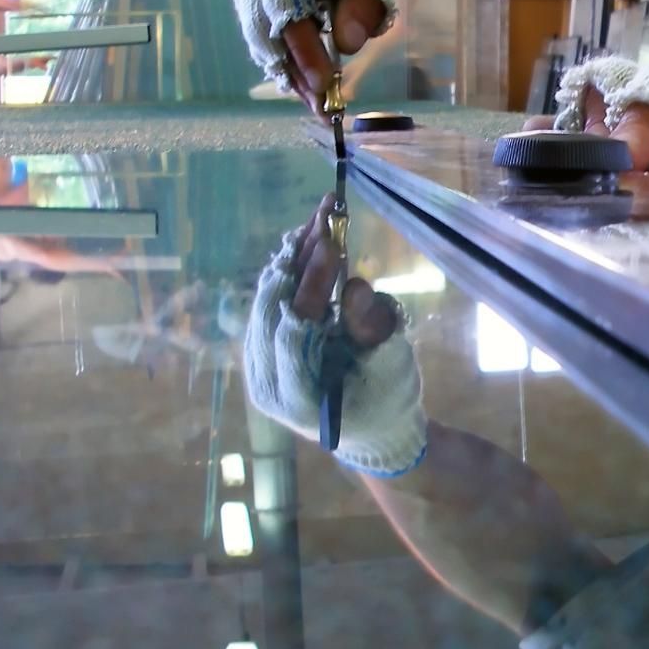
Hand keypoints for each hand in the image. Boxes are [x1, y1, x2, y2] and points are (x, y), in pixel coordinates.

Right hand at [227, 0, 410, 114]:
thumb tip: (347, 45)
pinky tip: (301, 82)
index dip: (302, 47)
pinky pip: (259, 25)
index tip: (327, 84)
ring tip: (315, 104)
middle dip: (291, 69)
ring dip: (285, 70)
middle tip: (322, 107)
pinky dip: (280, 55)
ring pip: (256, 30)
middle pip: (262, 21)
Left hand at [244, 194, 426, 475]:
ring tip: (315, 220)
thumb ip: (373, 330)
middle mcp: (265, 381)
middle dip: (299, 259)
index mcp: (297, 394)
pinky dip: (286, 271)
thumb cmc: (387, 402)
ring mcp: (257, 365)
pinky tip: (301, 242)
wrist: (371, 431)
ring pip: (265, 300)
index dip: (312, 284)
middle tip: (324, 216)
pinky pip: (268, 302)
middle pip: (272, 308)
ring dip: (291, 257)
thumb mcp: (390, 368)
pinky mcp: (260, 349)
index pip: (294, 327)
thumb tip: (357, 288)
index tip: (334, 244)